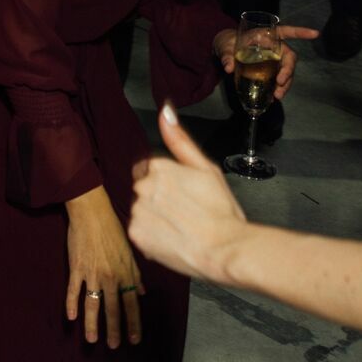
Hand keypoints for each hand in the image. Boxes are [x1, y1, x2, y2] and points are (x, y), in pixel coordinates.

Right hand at [63, 186, 146, 347]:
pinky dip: (71, 303)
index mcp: (126, 273)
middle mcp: (111, 277)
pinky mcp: (76, 267)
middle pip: (113, 309)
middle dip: (114, 330)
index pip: (132, 304)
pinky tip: (70, 317)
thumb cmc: (112, 229)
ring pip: (93, 304)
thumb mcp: (130, 252)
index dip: (133, 324)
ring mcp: (92, 273)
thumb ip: (136, 274)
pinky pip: (73, 290)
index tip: (134, 340)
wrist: (92, 213)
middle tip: (113, 346)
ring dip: (92, 323)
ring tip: (92, 339)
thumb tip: (143, 292)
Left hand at [128, 103, 249, 285]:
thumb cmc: (220, 210)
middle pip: (144, 190)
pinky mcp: (136, 234)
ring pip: (141, 211)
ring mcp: (137, 211)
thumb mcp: (206, 168)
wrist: (225, 249)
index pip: (150, 170)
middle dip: (159, 199)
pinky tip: (173, 239)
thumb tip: (165, 111)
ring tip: (181, 227)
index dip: (168, 184)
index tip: (183, 195)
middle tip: (185, 212)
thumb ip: (180, 140)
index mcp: (158, 167)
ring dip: (155, 218)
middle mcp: (142, 186)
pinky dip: (152, 237)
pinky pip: (140, 232)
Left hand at [212, 22, 316, 101]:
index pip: (286, 31)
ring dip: (285, 84)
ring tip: (277, 95)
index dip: (301, 32)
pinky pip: (279, 79)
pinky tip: (273, 97)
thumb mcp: (225, 45)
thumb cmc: (228, 42)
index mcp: (266, 35)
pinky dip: (278, 88)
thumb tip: (228, 68)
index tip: (315, 33)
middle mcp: (274, 47)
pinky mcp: (270, 71)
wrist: (225, 51)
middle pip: (289, 57)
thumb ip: (226, 54)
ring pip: (286, 71)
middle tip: (280, 81)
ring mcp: (274, 60)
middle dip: (288, 70)